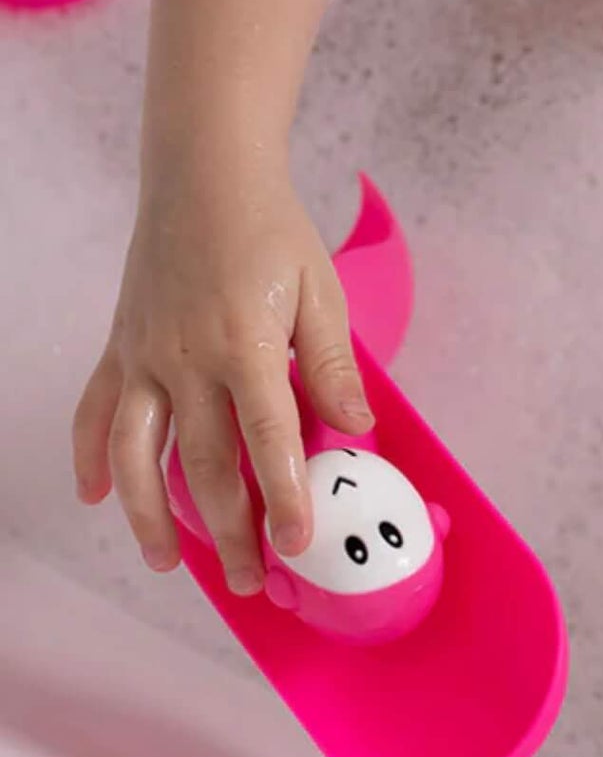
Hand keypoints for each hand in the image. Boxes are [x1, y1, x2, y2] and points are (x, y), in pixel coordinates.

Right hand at [72, 164, 370, 594]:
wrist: (205, 176)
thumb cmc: (272, 233)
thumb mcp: (321, 294)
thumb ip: (332, 367)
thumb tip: (356, 430)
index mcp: (244, 348)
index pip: (269, 443)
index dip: (284, 499)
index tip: (297, 546)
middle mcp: (186, 360)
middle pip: (205, 465)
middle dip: (230, 530)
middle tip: (251, 580)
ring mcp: (144, 356)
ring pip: (137, 453)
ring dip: (150, 514)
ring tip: (168, 563)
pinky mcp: (121, 346)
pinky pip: (96, 410)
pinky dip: (90, 455)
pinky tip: (94, 495)